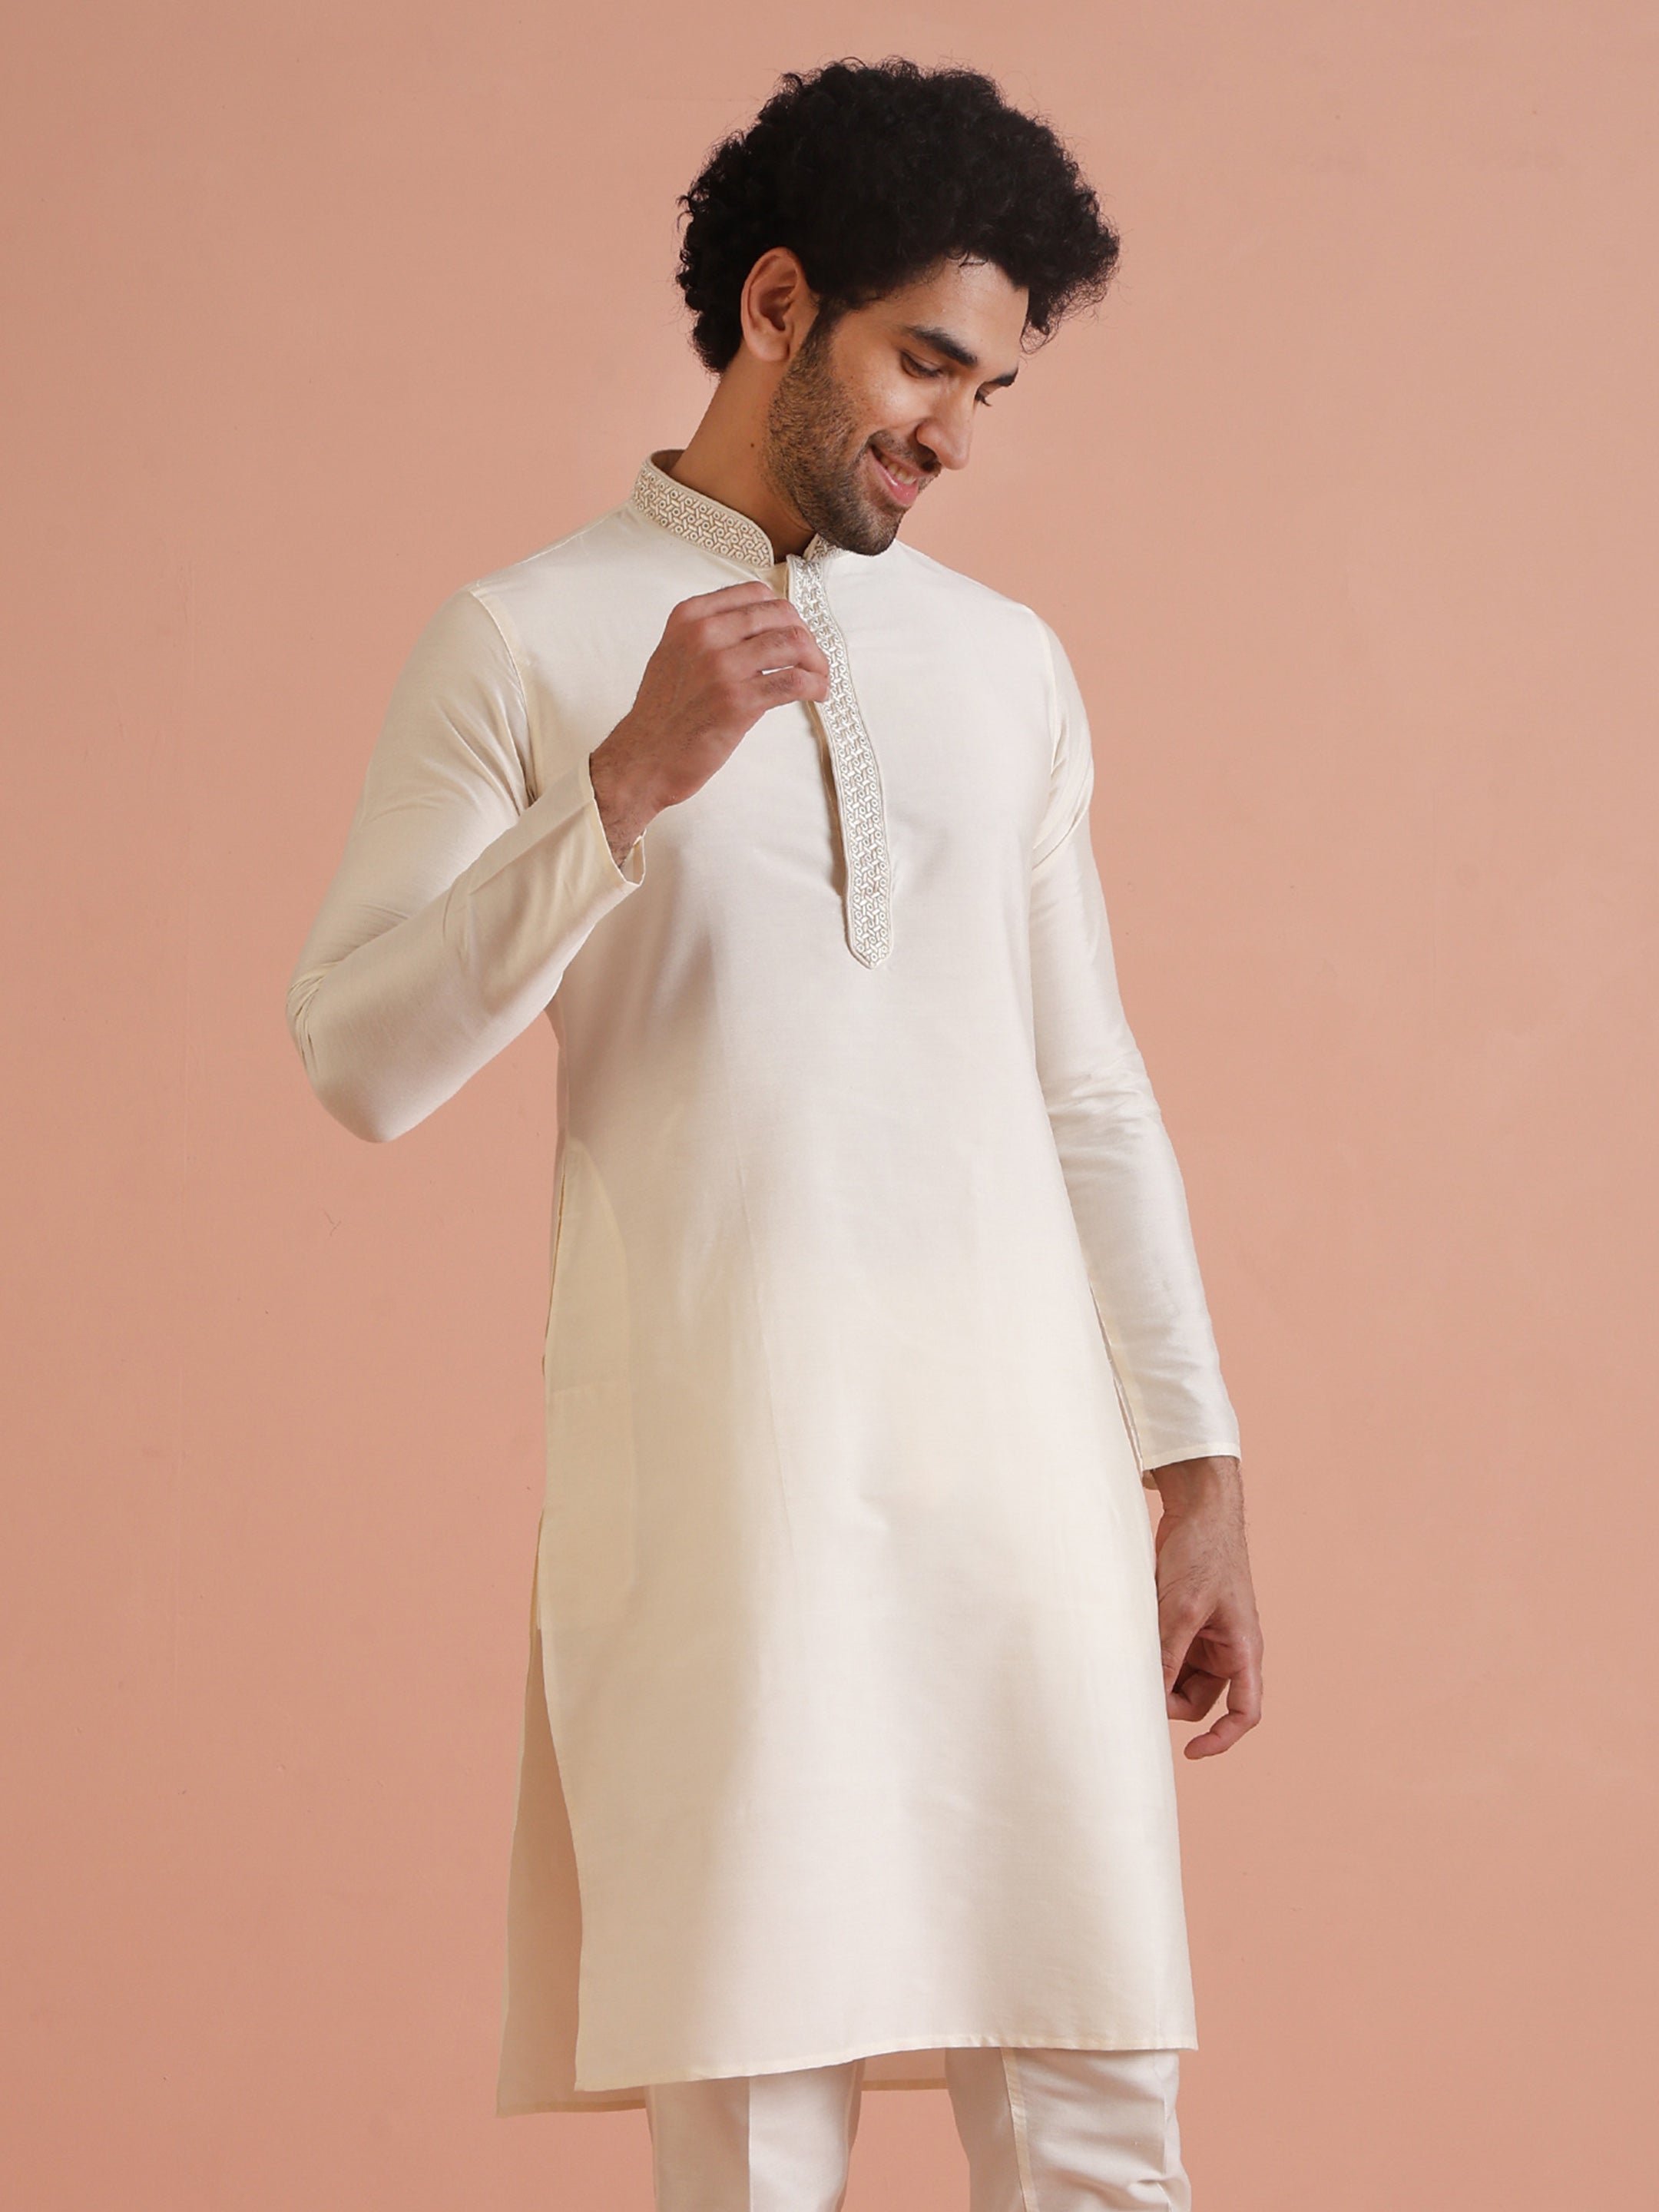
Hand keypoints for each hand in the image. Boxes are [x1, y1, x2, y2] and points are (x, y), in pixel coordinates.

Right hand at [589, 580, 830, 862]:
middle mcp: (705, 634)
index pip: (756, 593)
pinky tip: (817, 694)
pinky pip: (794, 681)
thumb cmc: (663, 713)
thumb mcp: (675, 653)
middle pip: (781, 615)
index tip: (792, 634)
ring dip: (817, 662)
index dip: (784, 614)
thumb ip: (710, 633)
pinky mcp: (738, 701)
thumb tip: (763, 629)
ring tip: (820, 679)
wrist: (643, 758)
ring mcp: (722, 666)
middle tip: (812, 660)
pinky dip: (815, 686)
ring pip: (793, 643)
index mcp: (690, 616)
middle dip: (806, 637)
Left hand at [1149, 1455, 1262, 1757]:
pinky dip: (1149, 1650)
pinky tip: (1135, 1632)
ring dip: (1155, 1671)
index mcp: (1243, 1651)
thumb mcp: (1183, 1608)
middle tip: (1137, 1683)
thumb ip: (1167, 1653)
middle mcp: (1227, 1649)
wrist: (1197, 1507)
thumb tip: (1148, 1696)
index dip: (1223, 1739)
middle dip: (1169, 1698)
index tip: (1192, 1753)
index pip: (1245, 1712)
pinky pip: (1165, 1652)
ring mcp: (1204, 1636)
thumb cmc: (1203, 1552)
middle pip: (1199, 1699)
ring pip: (1177, 1677)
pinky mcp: (1184, 1622)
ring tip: (1135, 1645)